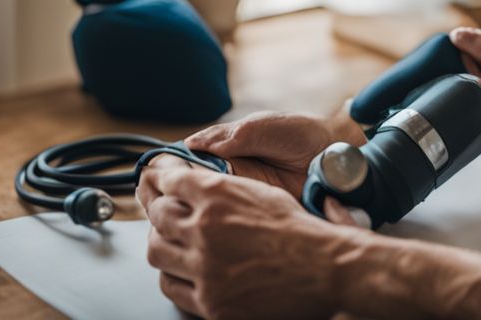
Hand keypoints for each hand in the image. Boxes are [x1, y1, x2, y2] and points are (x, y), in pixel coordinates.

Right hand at [135, 111, 337, 213]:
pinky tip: (203, 224)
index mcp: (227, 146)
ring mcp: (241, 192)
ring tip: (174, 212)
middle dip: (172, 191)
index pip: (188, 157)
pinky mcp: (254, 209)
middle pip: (190, 184)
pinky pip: (229, 216)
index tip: (152, 175)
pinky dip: (215, 220)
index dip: (169, 166)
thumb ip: (229, 136)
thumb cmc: (301, 134)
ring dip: (190, 208)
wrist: (335, 155)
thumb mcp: (263, 127)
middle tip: (158, 198)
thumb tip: (191, 144)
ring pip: (206, 203)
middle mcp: (230, 170)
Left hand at [143, 166, 367, 319]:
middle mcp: (205, 229)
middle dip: (156, 209)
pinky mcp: (210, 301)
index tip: (156, 180)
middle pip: (158, 215)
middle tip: (162, 209)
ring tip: (170, 240)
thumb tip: (195, 184)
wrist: (325, 269)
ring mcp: (205, 268)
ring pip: (157, 250)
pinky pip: (171, 285)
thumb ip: (223, 187)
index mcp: (218, 195)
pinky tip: (181, 269)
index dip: (159, 179)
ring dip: (160, 241)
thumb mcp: (261, 192)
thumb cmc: (300, 231)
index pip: (170, 181)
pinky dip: (172, 274)